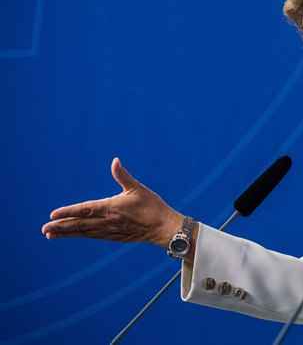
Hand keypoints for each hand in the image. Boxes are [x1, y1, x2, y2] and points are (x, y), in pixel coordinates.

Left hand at [41, 158, 182, 247]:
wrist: (164, 228)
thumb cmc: (152, 206)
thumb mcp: (138, 188)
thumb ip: (123, 175)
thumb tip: (114, 160)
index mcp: (111, 208)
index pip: (85, 210)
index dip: (68, 212)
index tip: (53, 214)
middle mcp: (107, 221)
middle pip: (80, 224)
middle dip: (61, 226)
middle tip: (44, 229)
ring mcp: (110, 231)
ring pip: (84, 232)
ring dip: (67, 233)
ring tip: (51, 234)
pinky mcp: (114, 237)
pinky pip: (93, 236)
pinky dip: (80, 235)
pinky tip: (73, 235)